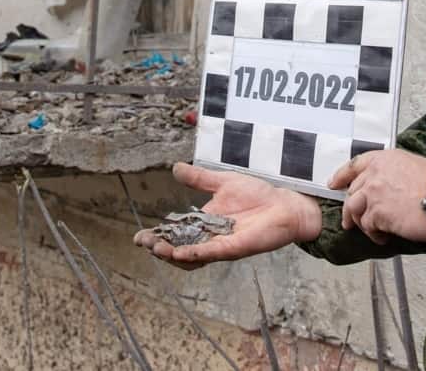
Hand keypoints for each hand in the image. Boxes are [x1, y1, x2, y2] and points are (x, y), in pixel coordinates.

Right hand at [132, 162, 321, 269]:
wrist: (285, 204)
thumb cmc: (258, 195)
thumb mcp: (222, 182)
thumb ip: (199, 178)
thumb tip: (176, 168)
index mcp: (205, 224)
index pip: (175, 235)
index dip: (157, 237)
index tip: (140, 237)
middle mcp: (210, 238)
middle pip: (178, 250)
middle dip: (159, 248)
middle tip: (143, 243)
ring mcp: (222, 245)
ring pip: (192, 257)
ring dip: (173, 255)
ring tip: (157, 250)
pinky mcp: (235, 248)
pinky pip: (212, 253)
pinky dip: (195, 253)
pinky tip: (180, 252)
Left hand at [329, 150, 425, 244]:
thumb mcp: (416, 166)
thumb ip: (395, 173)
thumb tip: (390, 187)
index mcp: (385, 158)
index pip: (354, 165)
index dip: (341, 176)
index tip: (334, 184)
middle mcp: (375, 173)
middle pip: (352, 192)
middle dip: (351, 209)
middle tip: (352, 220)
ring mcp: (373, 193)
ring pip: (354, 211)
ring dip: (361, 224)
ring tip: (373, 231)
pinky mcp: (377, 214)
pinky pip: (368, 227)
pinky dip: (375, 235)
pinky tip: (385, 236)